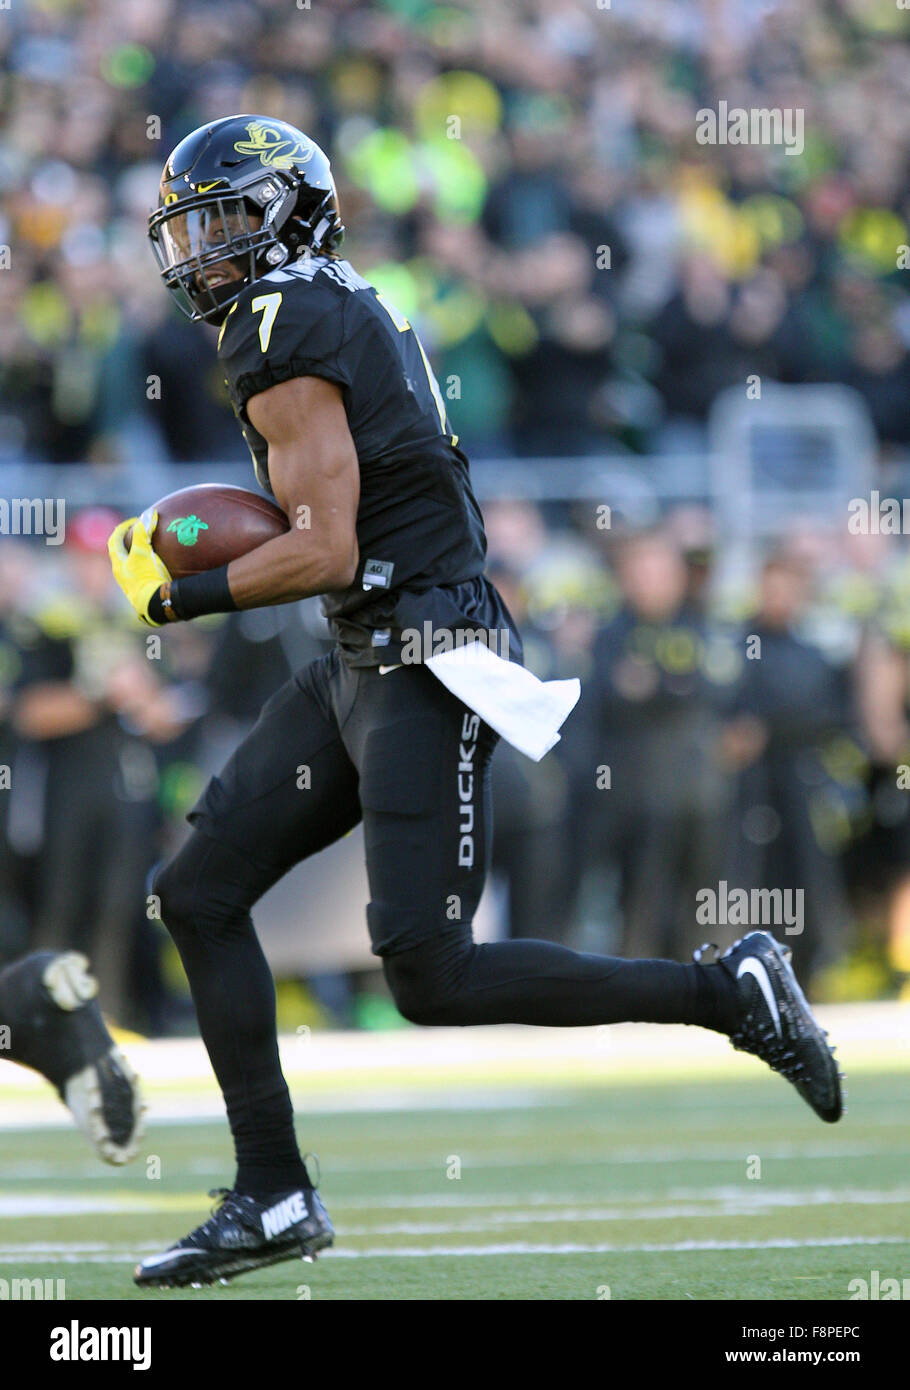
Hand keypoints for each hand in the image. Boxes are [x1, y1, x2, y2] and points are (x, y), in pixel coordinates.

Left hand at [108, 510, 171, 625]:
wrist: (154, 605)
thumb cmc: (146, 577)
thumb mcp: (143, 552)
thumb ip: (144, 533)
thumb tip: (148, 514)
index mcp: (118, 564)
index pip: (114, 541)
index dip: (122, 529)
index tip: (134, 521)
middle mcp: (121, 575)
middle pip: (120, 554)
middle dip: (128, 542)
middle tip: (140, 533)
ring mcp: (131, 585)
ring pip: (130, 565)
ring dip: (138, 555)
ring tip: (150, 548)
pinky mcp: (142, 592)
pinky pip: (142, 575)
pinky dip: (147, 566)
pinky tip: (160, 566)